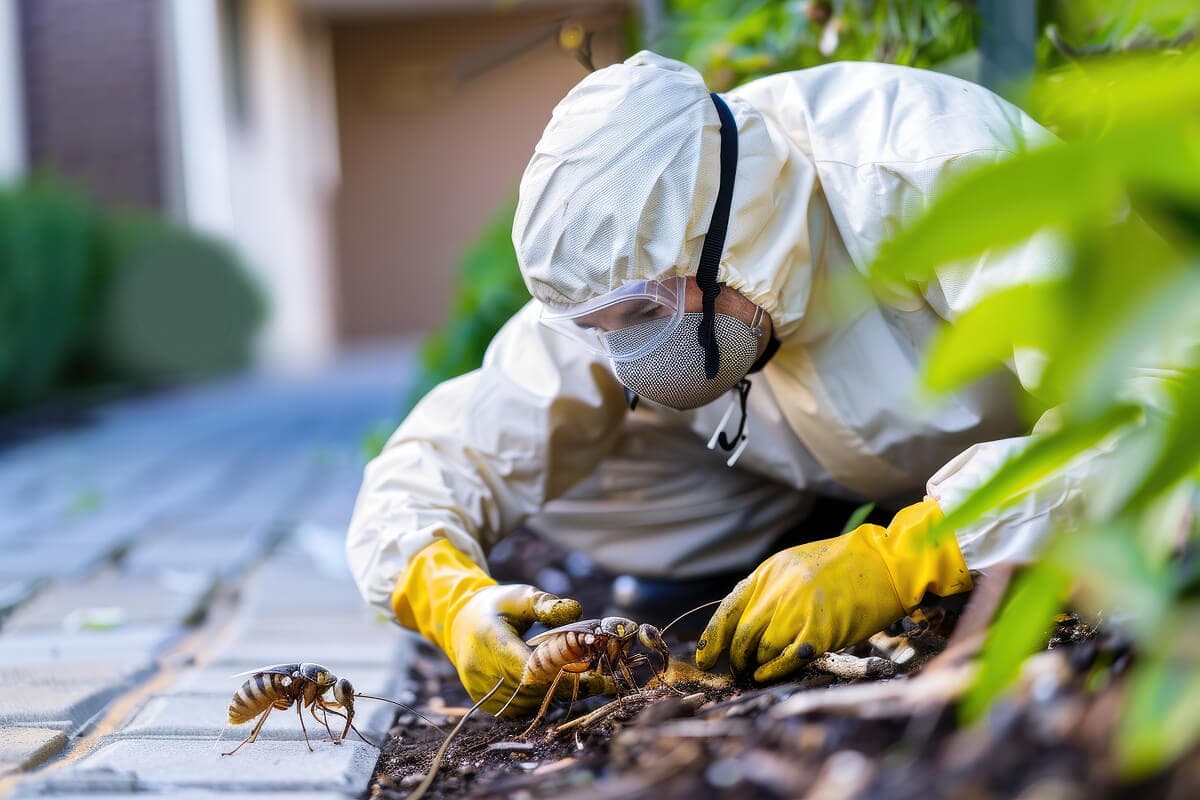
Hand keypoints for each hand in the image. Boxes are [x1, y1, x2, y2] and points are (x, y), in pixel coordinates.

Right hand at [391, 539, 609, 715]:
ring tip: (583, 680)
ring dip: (557, 693)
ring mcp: (481, 689)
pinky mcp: (485, 702)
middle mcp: (481, 669)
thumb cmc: (497, 607)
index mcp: (491, 640)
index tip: (596, 672)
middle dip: (569, 684)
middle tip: (601, 680)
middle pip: (534, 688)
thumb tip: (577, 610)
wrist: (459, 623)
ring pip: (529, 702)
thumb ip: (547, 604)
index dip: (565, 672)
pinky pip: (520, 709)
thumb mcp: (520, 596)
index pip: (532, 666)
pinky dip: (540, 700)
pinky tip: (555, 686)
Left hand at [694, 499, 971, 682]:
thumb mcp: (796, 568)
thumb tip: (747, 627)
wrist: (885, 562)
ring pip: (762, 648)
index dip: (712, 638)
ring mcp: (799, 609)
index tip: (704, 657)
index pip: (729, 608)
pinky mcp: (820, 629)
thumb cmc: (844, 568)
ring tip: (758, 671)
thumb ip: (771, 591)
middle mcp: (778, 589)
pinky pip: (786, 658)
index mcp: (769, 572)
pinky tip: (769, 674)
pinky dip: (774, 670)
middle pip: (743, 633)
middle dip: (737, 656)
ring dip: (757, 664)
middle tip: (739, 668)